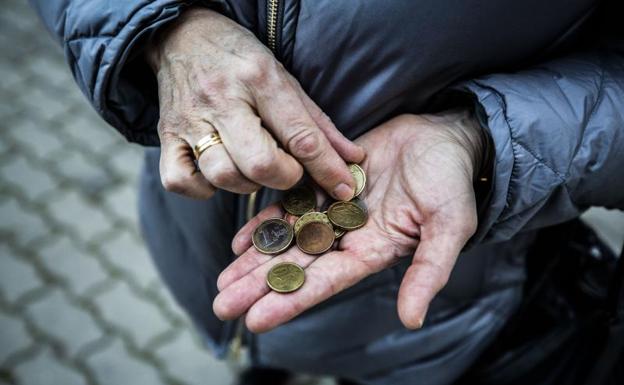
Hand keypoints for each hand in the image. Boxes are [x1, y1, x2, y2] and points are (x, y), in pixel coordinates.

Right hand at [146, 8, 363, 199]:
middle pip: (259, 163)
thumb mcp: (284, 77)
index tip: (343, 188)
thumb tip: (353, 159)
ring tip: (252, 167)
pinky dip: (203, 188)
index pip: (300, 135)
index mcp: (258, 78)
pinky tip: (218, 175)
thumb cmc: (239, 59)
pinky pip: (180, 181)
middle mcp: (222, 99)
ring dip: (246, 183)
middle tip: (287, 168)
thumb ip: (318, 122)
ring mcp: (190, 120)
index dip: (327, 168)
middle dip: (284, 177)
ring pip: (222, 175)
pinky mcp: (166, 136)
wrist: (181, 36)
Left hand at [212, 112, 483, 331]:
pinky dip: (266, 222)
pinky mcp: (324, 185)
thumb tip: (412, 320)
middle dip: (259, 286)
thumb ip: (429, 272)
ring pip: (287, 240)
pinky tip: (240, 239)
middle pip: (296, 266)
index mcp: (372, 252)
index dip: (291, 300)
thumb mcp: (449, 228)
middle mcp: (347, 237)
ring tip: (221, 281)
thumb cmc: (451, 182)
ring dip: (254, 260)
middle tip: (222, 305)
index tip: (256, 319)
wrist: (443, 138)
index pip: (326, 282)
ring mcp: (333, 212)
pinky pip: (290, 206)